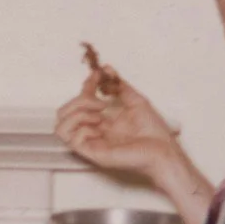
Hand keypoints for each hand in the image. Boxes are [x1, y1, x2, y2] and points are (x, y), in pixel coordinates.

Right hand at [55, 68, 188, 186]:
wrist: (163, 149)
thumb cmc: (153, 131)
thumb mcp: (136, 100)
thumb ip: (119, 85)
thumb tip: (106, 69)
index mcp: (102, 120)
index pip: (80, 101)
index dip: (86, 86)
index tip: (97, 76)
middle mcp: (93, 131)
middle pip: (63, 114)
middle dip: (78, 101)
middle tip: (100, 102)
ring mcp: (92, 143)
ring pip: (60, 127)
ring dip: (77, 114)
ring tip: (98, 115)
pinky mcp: (93, 154)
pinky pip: (72, 140)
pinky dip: (83, 128)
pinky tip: (99, 128)